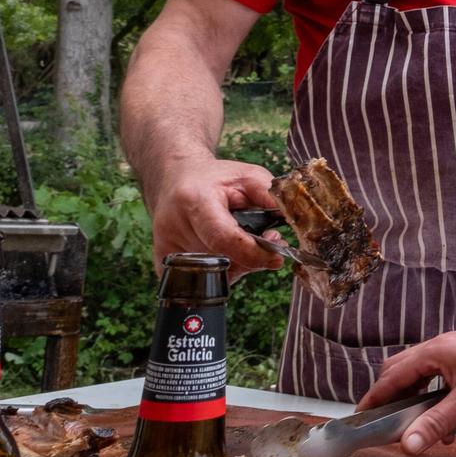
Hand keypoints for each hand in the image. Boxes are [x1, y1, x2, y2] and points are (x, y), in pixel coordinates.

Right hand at [146, 157, 283, 284]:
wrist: (176, 178)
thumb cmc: (215, 178)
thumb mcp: (249, 176)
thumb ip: (271, 197)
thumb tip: (293, 221)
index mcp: (194, 201)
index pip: (223, 238)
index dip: (253, 253)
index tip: (276, 258)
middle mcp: (174, 227)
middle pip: (221, 260)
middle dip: (251, 257)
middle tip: (268, 242)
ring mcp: (166, 247)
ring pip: (213, 274)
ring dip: (238, 264)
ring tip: (246, 240)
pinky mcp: (163, 261)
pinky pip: (201, 280)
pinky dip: (221, 271)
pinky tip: (227, 252)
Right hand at [359, 332, 455, 454]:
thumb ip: (435, 422)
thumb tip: (406, 445)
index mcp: (436, 351)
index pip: (392, 375)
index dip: (374, 398)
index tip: (360, 419)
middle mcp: (439, 349)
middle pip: (401, 374)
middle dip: (394, 401)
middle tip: (388, 426)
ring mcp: (451, 355)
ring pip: (420, 381)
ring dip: (419, 405)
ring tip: (423, 430)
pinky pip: (438, 384)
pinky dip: (436, 403)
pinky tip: (448, 425)